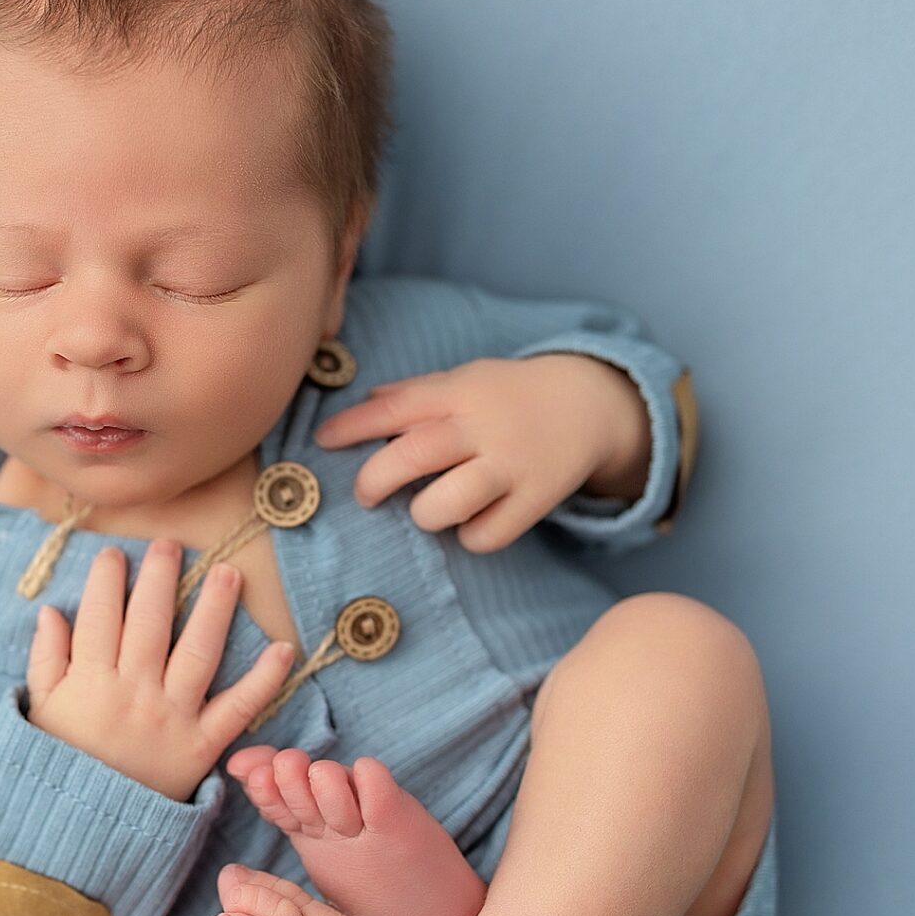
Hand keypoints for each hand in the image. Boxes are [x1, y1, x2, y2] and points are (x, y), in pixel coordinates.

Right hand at [25, 539, 300, 801]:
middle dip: (160, 578)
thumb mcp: (39, 714)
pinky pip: (237, 709)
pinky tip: (285, 649)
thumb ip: (46, 661)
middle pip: (151, 623)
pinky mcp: (202, 745)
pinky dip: (264, 680)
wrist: (81, 833)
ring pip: (197, 652)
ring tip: (227, 574)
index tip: (115, 555)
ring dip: (215, 609)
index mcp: (90, 682)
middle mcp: (133, 693)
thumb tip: (52, 612)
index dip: (107, 581)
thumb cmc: (59, 768)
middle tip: (170, 546)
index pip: (100, 616)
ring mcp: (171, 717)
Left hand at [312, 354, 640, 553]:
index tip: (324, 441)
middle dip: (377, 479)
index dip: (354, 426)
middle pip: (415, 455)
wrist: (591, 405)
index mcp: (460, 393)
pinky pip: (488, 534)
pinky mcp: (537, 499)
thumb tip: (366, 403)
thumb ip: (418, 393)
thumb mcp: (467, 379)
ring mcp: (511, 465)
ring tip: (428, 510)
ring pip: (449, 502)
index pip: (396, 408)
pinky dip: (471, 536)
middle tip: (366, 494)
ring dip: (426, 513)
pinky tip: (470, 523)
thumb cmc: (511, 396)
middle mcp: (483, 428)